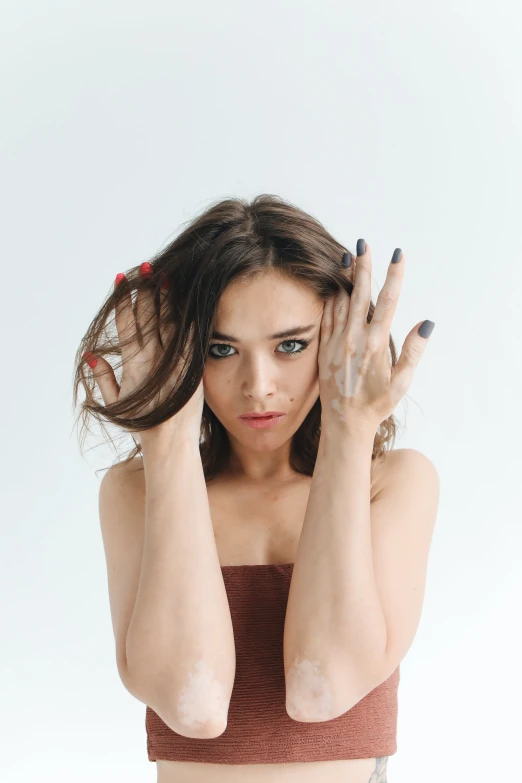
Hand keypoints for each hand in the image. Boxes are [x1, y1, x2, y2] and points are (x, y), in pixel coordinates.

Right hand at [83, 263, 203, 443]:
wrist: (169, 442)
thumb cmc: (141, 426)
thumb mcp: (115, 404)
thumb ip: (103, 379)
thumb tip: (91, 355)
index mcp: (132, 365)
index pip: (126, 325)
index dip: (123, 301)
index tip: (122, 280)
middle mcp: (152, 360)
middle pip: (147, 317)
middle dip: (146, 291)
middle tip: (146, 267)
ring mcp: (173, 363)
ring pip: (168, 323)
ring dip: (166, 299)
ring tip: (164, 276)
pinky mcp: (192, 368)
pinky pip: (190, 338)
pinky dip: (189, 320)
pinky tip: (189, 302)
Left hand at [318, 241, 434, 432]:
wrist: (344, 423)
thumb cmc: (376, 405)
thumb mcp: (402, 383)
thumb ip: (414, 352)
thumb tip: (427, 324)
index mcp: (376, 344)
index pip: (387, 302)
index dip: (393, 276)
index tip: (398, 255)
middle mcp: (355, 339)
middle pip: (360, 294)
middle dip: (364, 267)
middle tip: (363, 243)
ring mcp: (337, 342)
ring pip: (341, 302)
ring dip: (345, 278)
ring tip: (348, 256)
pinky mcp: (325, 348)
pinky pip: (327, 316)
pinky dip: (330, 298)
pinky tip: (332, 285)